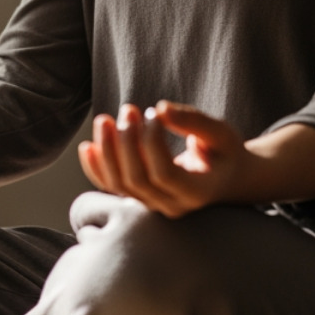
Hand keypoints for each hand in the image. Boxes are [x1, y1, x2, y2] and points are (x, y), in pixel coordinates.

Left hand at [77, 100, 252, 217]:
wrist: (227, 178)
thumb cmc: (225, 152)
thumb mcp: (220, 133)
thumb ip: (193, 121)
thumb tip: (160, 108)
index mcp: (197, 193)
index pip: (163, 173)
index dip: (151, 142)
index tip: (153, 113)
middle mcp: (173, 206)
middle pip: (136, 180)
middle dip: (125, 142)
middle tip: (128, 109)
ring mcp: (154, 206)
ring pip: (120, 185)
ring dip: (107, 151)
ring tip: (105, 119)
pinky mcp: (140, 198)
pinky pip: (113, 187)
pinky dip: (96, 168)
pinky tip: (86, 146)